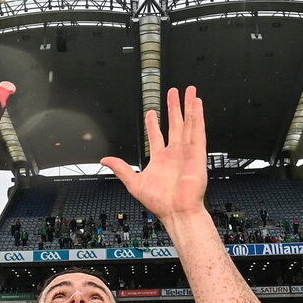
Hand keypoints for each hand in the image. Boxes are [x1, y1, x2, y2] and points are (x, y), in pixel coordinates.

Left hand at [101, 87, 207, 222]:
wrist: (177, 211)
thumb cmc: (159, 202)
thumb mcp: (134, 183)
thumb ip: (121, 168)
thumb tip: (105, 160)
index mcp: (160, 160)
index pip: (156, 136)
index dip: (153, 123)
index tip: (151, 112)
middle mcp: (174, 153)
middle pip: (174, 125)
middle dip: (174, 108)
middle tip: (173, 92)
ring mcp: (186, 152)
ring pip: (188, 124)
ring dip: (188, 107)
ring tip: (189, 91)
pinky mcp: (197, 153)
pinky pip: (198, 131)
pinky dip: (198, 117)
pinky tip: (197, 104)